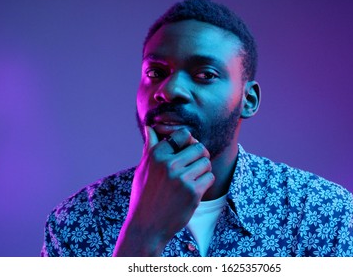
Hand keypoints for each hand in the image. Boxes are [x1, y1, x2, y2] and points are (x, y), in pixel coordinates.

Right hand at [113, 126, 213, 255]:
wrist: (146, 226)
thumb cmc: (144, 196)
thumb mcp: (143, 169)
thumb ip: (150, 147)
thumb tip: (150, 127)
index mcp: (156, 155)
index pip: (184, 134)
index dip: (189, 141)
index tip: (186, 151)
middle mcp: (169, 164)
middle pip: (199, 147)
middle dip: (200, 156)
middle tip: (194, 166)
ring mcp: (181, 178)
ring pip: (206, 162)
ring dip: (203, 170)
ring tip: (193, 179)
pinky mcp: (193, 192)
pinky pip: (210, 177)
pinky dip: (206, 183)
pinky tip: (195, 190)